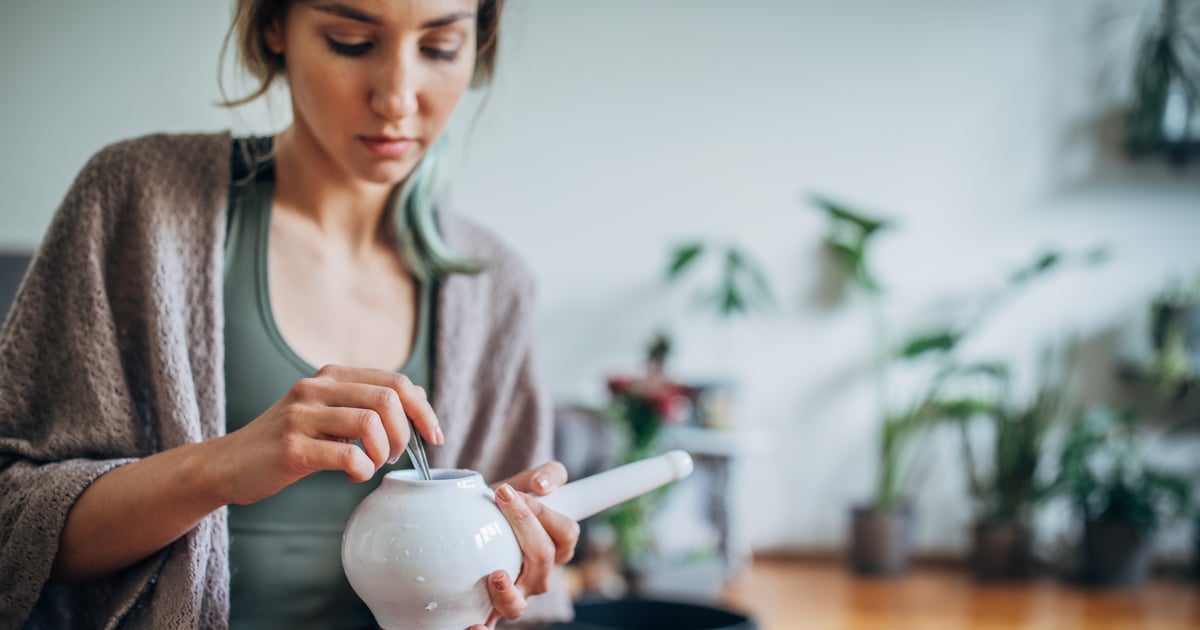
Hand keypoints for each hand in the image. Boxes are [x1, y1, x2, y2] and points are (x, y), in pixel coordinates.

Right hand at [207, 364, 442, 504]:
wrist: (228, 465)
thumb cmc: (286, 442)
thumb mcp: (326, 412)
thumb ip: (365, 401)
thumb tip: (418, 396)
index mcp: (331, 376)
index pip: (396, 381)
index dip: (423, 409)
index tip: (434, 436)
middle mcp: (316, 387)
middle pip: (388, 398)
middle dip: (405, 433)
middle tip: (394, 457)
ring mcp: (301, 415)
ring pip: (370, 423)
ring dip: (383, 451)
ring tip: (372, 464)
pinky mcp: (290, 446)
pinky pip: (346, 454)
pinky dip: (361, 469)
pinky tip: (352, 474)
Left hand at [470, 462, 579, 628]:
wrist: (470, 525)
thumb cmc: (503, 507)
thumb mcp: (525, 484)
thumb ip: (546, 475)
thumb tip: (542, 485)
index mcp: (556, 547)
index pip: (567, 534)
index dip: (543, 512)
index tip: (511, 491)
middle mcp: (539, 576)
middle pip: (544, 560)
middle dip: (525, 525)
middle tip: (501, 497)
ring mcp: (515, 594)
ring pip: (519, 605)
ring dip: (509, 592)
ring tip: (496, 574)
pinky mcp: (488, 608)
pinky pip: (489, 625)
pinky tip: (473, 627)